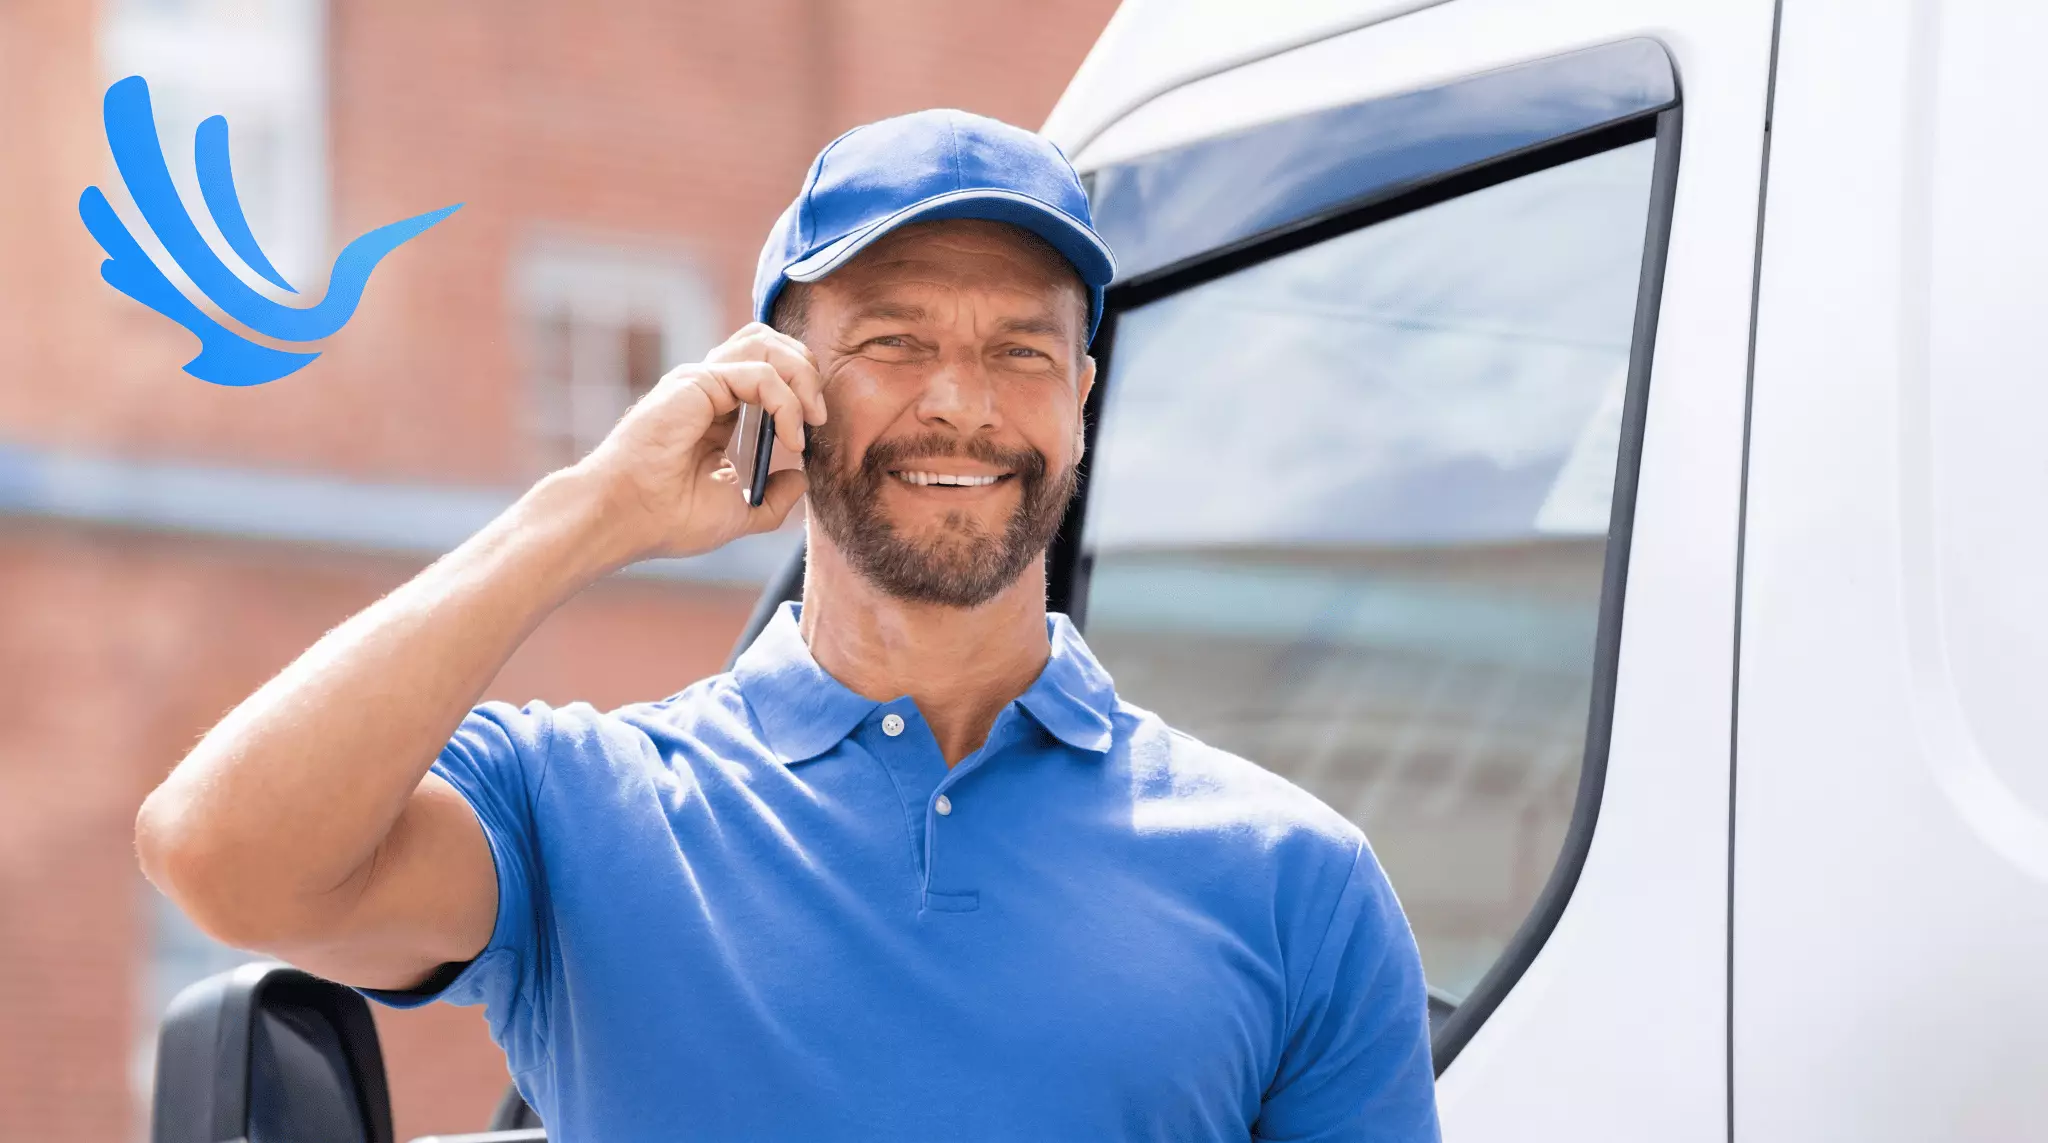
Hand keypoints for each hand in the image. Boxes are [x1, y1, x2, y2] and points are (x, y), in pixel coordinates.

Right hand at [575, 322, 827, 564]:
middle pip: (770, 343)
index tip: (812, 434)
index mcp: (717, 410)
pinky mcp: (696, 383)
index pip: (768, 369)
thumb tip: (800, 479)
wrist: (628, 520)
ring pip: (766, 343)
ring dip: (801, 376)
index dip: (800, 388)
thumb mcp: (739, 512)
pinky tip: (790, 438)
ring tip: (811, 418)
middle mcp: (708, 388)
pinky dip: (786, 401)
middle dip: (807, 372)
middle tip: (819, 418)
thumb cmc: (669, 519)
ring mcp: (701, 381)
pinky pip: (759, 373)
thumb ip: (772, 498)